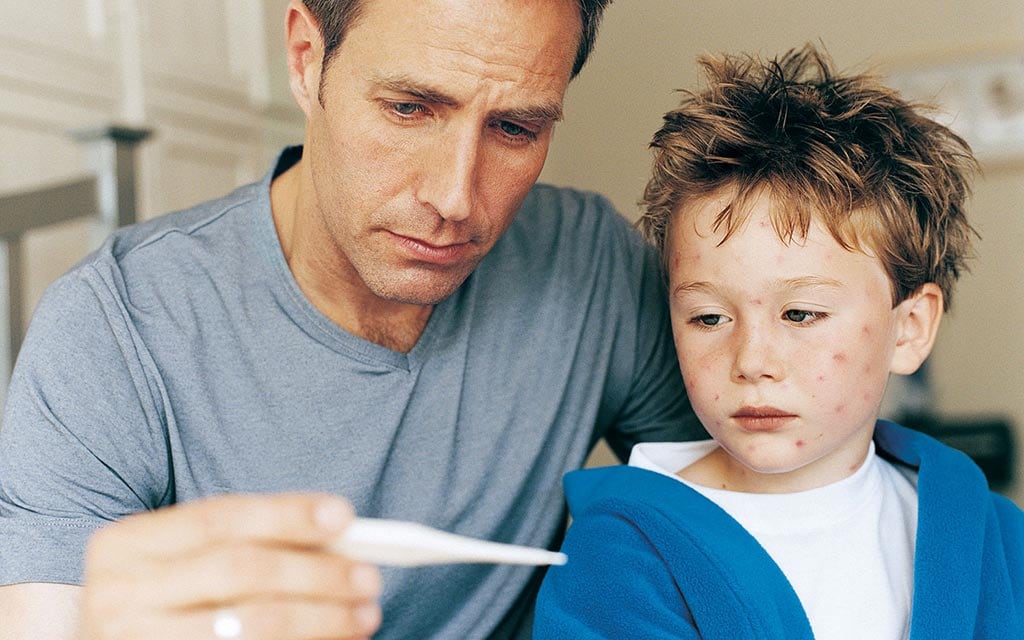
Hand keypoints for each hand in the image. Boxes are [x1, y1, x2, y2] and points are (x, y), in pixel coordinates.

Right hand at [80, 493, 381, 639]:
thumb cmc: (170, 597)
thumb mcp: (190, 560)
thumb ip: (250, 541)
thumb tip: (338, 536)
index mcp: (125, 544)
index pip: (219, 518)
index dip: (285, 515)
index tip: (344, 516)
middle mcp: (118, 595)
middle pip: (238, 570)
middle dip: (314, 572)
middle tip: (369, 577)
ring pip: (247, 625)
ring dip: (319, 618)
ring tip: (363, 613)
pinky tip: (329, 638)